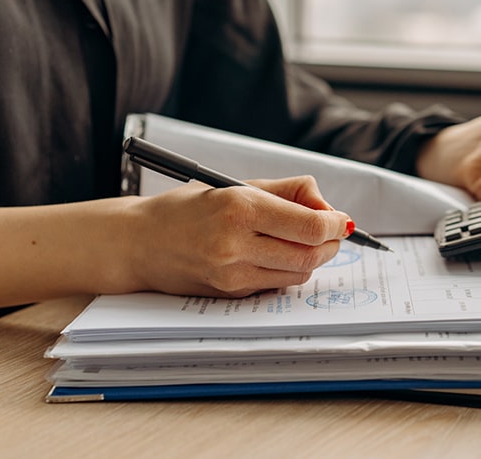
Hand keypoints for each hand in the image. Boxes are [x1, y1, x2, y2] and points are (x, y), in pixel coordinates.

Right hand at [122, 176, 351, 297]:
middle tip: (331, 232)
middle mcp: (236, 245)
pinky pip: (276, 284)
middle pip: (311, 255)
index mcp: (240, 209)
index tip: (341, 220)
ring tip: (303, 242)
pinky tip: (277, 255)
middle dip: (330, 244)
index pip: (310, 226)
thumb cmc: (189, 208)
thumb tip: (328, 209)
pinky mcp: (230, 294)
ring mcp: (232, 275)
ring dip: (313, 258)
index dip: (335, 224)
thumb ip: (289, 191)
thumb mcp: (238, 185)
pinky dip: (288, 270)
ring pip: (298, 274)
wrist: (139, 243)